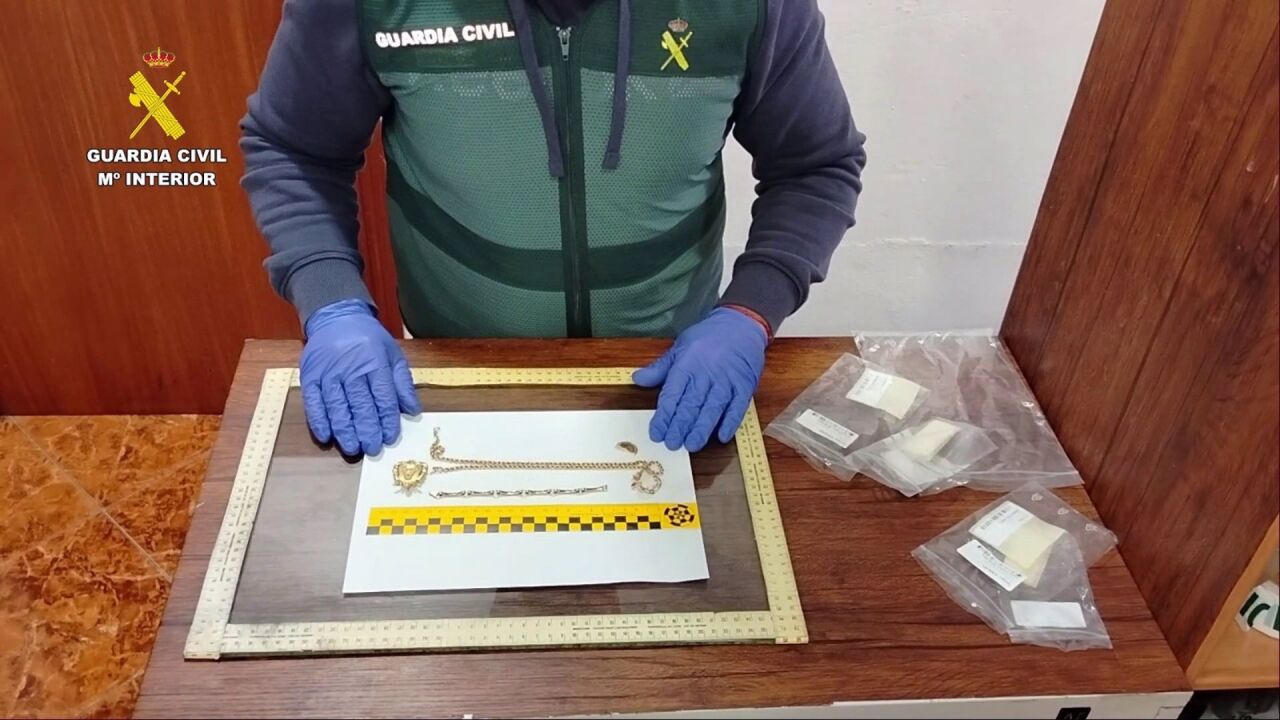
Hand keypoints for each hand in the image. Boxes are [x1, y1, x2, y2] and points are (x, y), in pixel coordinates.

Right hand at [300, 299, 420, 455]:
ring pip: (337, 406)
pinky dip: (318, 420)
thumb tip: (414, 410)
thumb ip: (403, 383)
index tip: (389, 437)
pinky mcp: (310, 376)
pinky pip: (313, 402)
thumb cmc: (369, 339)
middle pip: (360, 404)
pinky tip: (326, 436)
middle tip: (372, 449)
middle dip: (367, 429)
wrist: (336, 317)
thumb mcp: (393, 354)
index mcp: (375, 362)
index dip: (387, 419)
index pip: (383, 397)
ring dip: (344, 430)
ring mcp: (328, 373)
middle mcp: (351, 368)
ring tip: (352, 448)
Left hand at [633, 307, 768, 451]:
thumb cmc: (707, 336)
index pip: (671, 396)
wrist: (740, 323)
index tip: (656, 433)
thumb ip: (660, 368)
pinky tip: (722, 436)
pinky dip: (730, 422)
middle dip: (680, 427)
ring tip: (691, 445)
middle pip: (690, 406)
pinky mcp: (744, 385)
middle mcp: (706, 374)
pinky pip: (738, 407)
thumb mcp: (680, 347)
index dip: (663, 417)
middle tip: (672, 444)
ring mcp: (727, 381)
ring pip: (712, 409)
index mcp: (686, 365)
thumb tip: (637, 379)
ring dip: (701, 429)